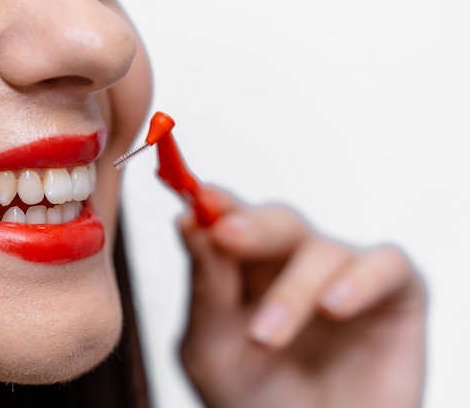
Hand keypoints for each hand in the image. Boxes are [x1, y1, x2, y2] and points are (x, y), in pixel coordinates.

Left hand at [178, 186, 426, 407]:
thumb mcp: (213, 349)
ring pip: (322, 251)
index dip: (219, 205)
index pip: (233, 221)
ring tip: (265, 338)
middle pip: (279, 222)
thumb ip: (205, 288)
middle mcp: (295, 264)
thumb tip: (189, 220)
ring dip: (291, 292)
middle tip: (226, 235)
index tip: (198, 198)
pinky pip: (387, 264)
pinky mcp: (397, 294)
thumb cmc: (257, 400)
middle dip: (252, 227)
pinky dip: (360, 281)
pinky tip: (333, 308)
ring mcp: (345, 275)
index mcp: (248, 270)